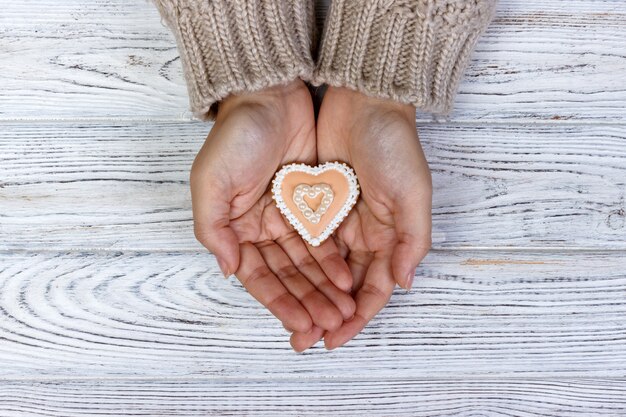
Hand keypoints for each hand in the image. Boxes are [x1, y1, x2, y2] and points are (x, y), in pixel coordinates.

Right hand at [190, 80, 355, 338]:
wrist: (270, 94)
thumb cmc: (236, 136)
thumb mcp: (210, 181)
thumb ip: (214, 229)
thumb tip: (227, 270)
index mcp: (235, 228)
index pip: (258, 277)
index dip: (279, 304)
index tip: (300, 327)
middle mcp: (262, 228)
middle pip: (287, 276)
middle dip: (307, 302)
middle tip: (329, 325)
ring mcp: (289, 216)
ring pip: (308, 263)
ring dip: (323, 288)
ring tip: (343, 311)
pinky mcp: (313, 202)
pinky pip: (324, 239)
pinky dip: (333, 260)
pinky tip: (346, 279)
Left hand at [292, 86, 432, 349]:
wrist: (364, 101)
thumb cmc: (394, 145)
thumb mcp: (413, 192)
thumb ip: (412, 239)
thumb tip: (404, 282)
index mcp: (390, 237)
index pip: (373, 290)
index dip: (356, 317)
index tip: (334, 339)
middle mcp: (364, 235)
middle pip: (344, 287)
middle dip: (326, 314)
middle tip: (304, 340)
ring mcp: (338, 221)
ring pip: (321, 270)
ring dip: (308, 296)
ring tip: (290, 322)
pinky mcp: (316, 204)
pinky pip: (304, 242)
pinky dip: (296, 265)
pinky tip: (282, 284)